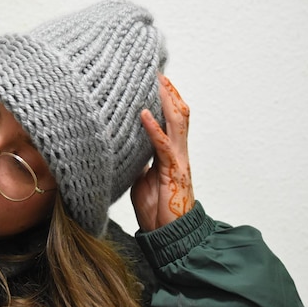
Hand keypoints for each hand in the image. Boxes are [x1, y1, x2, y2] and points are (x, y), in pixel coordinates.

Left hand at [130, 74, 194, 231]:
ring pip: (177, 123)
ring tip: (156, 81)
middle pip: (179, 114)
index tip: (153, 80)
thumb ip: (140, 163)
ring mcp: (178, 161)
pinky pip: (163, 146)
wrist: (169, 235)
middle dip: (169, 92)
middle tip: (157, 71)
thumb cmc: (157, 210)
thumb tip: (128, 150)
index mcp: (170, 154)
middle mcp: (178, 153)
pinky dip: (153, 128)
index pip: (171, 120)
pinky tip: (143, 114)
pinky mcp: (173, 172)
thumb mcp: (143, 180)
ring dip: (166, 100)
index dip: (165, 100)